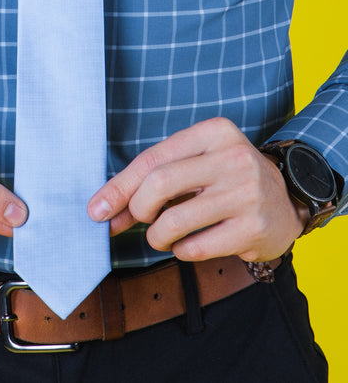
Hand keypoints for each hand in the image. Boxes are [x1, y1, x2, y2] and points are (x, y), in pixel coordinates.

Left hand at [87, 117, 306, 262]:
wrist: (286, 201)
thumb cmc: (224, 179)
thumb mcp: (193, 166)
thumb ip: (150, 182)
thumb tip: (103, 211)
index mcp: (213, 132)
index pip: (152, 159)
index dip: (119, 187)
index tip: (97, 210)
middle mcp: (232, 157)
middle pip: (159, 185)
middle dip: (138, 210)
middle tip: (142, 219)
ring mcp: (246, 193)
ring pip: (174, 222)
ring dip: (158, 236)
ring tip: (165, 234)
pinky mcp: (254, 227)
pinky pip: (195, 248)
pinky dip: (181, 251)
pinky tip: (191, 243)